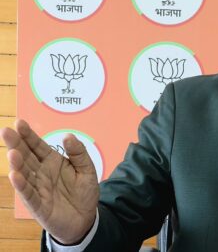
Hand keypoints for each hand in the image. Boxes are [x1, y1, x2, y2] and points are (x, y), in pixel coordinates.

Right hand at [1, 119, 98, 243]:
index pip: (37, 146)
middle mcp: (41, 173)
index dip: (28, 135)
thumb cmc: (84, 192)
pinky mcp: (38, 205)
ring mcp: (38, 188)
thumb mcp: (87, 169)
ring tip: (12, 153)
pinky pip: (29, 194)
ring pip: (24, 174)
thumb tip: (68, 136)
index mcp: (52, 161)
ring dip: (17, 164)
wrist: (86, 218)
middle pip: (26, 156)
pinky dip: (22, 185)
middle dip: (16, 144)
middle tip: (6, 131)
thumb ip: (79, 153)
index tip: (19, 122)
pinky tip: (15, 175)